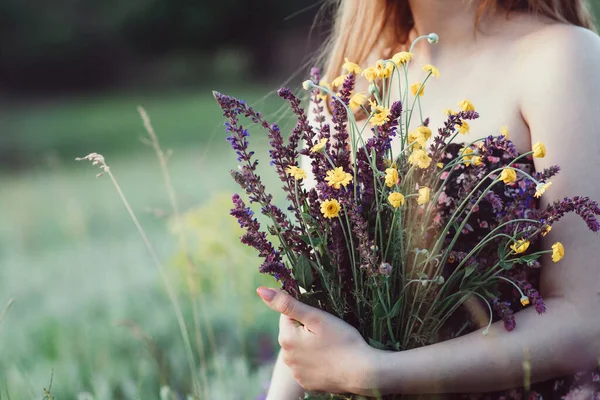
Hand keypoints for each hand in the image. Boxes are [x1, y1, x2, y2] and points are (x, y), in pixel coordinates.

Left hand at [257, 287, 379, 394]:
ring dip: (310, 345)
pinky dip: (315, 361)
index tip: (321, 318)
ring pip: (300, 350)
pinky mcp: (307, 383)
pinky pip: (307, 366)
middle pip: (293, 333)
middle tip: (328, 331)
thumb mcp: (316, 317)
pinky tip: (330, 360)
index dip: (305, 313)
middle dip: (306, 329)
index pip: (288, 315)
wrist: (364, 373)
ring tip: (331, 346)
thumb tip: (261, 291)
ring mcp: (297, 373)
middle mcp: (287, 358)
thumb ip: (287, 303)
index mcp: (286, 339)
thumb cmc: (342, 340)